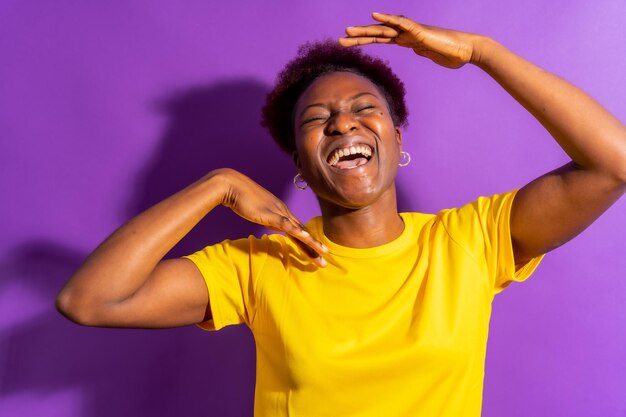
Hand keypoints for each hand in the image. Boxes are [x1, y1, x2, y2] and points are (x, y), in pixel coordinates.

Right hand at [214, 168, 327, 266]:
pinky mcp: (270, 214)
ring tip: (323, 255)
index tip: (316, 253)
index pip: (298, 230)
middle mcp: (283, 211)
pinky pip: (287, 225)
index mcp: (281, 211)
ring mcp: (278, 212)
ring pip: (299, 231)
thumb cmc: (241, 198)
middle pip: (302, 232)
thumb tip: (269, 223)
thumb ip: (265, 217)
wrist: (231, 186)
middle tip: (325, 260)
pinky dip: (298, 232)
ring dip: (312, 244)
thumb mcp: (257, 211)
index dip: (308, 242)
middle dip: (314, 247)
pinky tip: (307, 239)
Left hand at [339, 12, 477, 68]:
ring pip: (385, 29)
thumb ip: (421, 51)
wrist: (468, 51)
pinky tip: (374, 17)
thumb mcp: (430, 55)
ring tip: (348, 31)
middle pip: (378, 35)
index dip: (364, 41)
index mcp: (407, 41)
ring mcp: (412, 32)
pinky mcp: (420, 32)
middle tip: (339, 40)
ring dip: (365, 30)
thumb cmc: (452, 54)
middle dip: (358, 37)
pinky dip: (388, 19)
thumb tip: (415, 49)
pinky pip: (401, 23)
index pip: (381, 40)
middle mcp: (407, 34)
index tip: (348, 44)